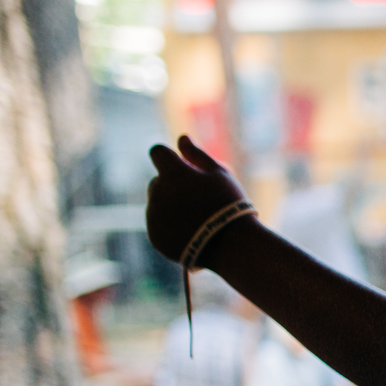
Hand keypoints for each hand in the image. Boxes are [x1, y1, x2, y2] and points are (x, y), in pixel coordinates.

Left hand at [145, 135, 246, 262]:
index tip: (184, 168)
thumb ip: (197, 155)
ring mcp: (154, 216)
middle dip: (173, 186)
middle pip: (158, 181)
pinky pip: (158, 225)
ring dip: (171, 206)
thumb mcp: (220, 175)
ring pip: (157, 204)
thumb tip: (181, 138)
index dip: (169, 158)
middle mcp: (157, 193)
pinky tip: (192, 233)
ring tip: (198, 220)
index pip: (158, 152)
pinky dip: (170, 227)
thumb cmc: (229, 206)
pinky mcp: (154, 236)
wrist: (232, 247)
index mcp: (172, 173)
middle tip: (199, 199)